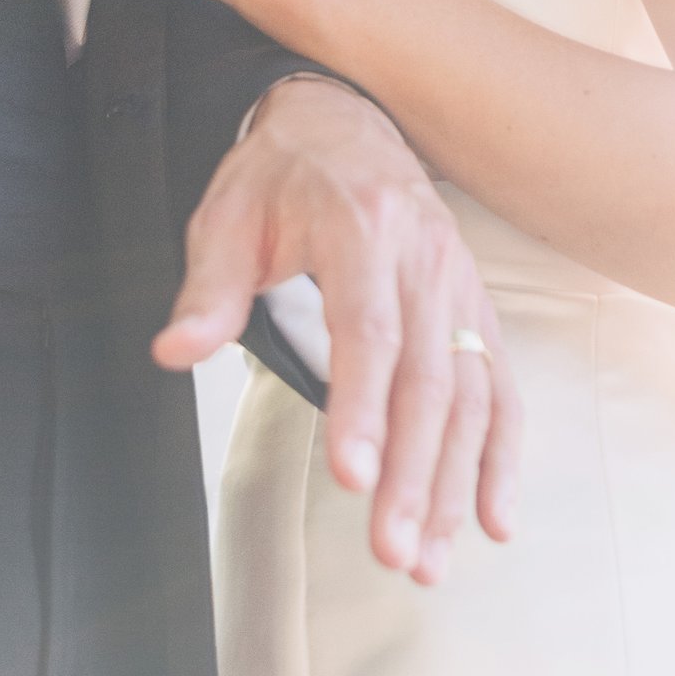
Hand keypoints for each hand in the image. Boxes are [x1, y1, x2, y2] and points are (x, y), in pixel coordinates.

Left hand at [161, 77, 522, 583]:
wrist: (343, 118)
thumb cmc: (281, 174)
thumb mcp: (229, 215)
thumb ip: (208, 289)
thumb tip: (175, 351)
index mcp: (361, 228)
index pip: (368, 329)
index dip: (363, 407)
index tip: (354, 478)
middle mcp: (423, 257)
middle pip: (427, 377)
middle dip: (412, 472)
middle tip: (392, 551)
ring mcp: (459, 284)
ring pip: (468, 394)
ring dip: (452, 482)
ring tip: (428, 557)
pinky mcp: (476, 307)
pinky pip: (498, 386)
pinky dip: (500, 455)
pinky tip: (492, 516)